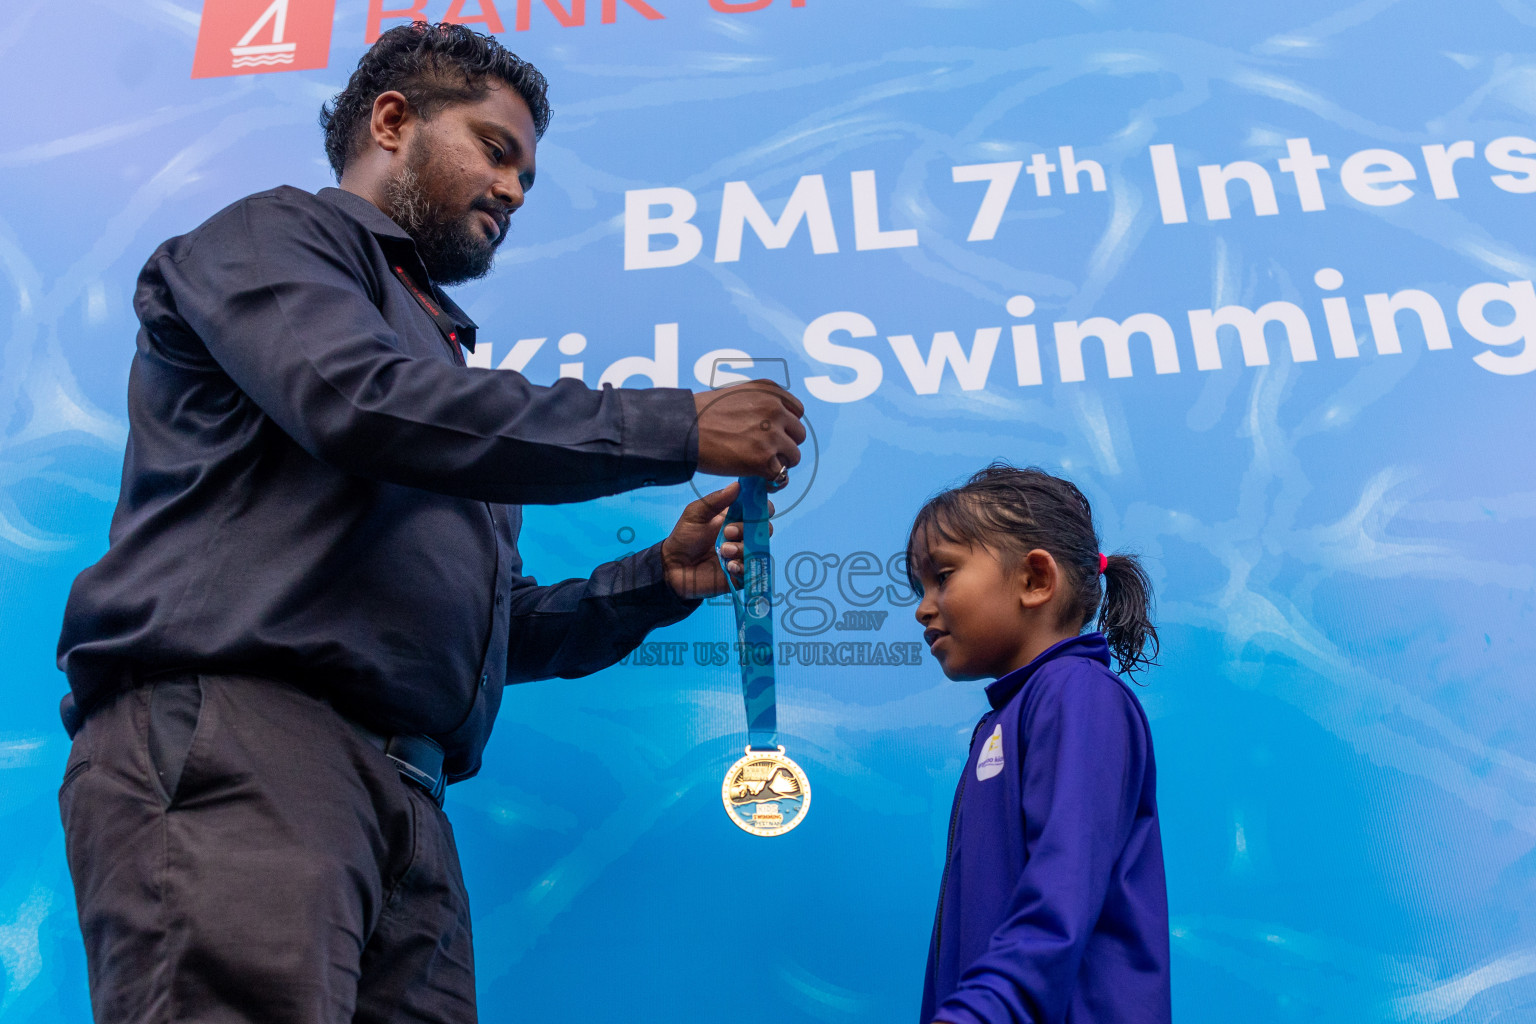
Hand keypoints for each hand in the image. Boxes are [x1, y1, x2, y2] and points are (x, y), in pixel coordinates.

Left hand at [661, 481, 773, 599]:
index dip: (763, 507)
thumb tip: (737, 484)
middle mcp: (741, 535)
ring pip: (758, 550)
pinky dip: (743, 567)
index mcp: (734, 518)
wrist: (673, 567)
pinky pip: (752, 570)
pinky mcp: (740, 573)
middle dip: (748, 529)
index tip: (757, 507)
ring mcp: (742, 554)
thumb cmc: (684, 538)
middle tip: (727, 532)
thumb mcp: (696, 514)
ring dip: (743, 549)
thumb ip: (716, 500)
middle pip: (763, 529)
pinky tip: (729, 566)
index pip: (759, 509)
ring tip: (724, 552)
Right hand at [693, 380, 805, 480]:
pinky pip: (781, 475)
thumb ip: (760, 403)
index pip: (797, 411)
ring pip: (794, 456)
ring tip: (759, 465)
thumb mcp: (736, 394)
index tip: (773, 434)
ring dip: (779, 463)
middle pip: (798, 435)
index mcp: (770, 392)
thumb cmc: (701, 413)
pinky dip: (771, 479)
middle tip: (764, 452)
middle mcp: (775, 410)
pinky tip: (758, 478)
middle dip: (784, 445)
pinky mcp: (764, 460)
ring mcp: (771, 436)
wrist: (683, 429)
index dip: (786, 426)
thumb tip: (775, 423)